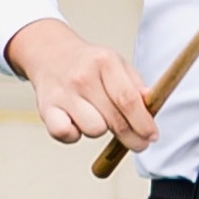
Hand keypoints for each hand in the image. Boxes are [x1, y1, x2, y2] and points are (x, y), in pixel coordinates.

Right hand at [6, 18, 157, 150]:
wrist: (51, 54)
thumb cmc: (90, 64)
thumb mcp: (117, 64)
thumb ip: (135, 85)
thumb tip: (151, 107)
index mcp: (105, 63)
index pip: (128, 100)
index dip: (143, 123)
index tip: (152, 136)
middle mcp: (83, 77)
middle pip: (114, 119)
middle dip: (132, 137)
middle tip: (139, 143)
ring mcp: (63, 94)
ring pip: (93, 130)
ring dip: (100, 130)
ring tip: (98, 117)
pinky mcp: (46, 109)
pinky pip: (66, 135)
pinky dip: (74, 135)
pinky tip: (77, 123)